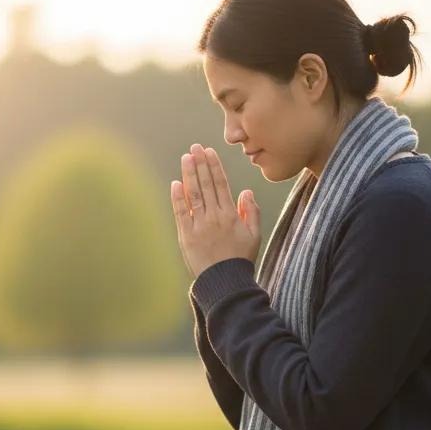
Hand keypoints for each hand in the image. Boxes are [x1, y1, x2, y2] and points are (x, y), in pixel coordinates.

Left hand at [171, 143, 261, 278]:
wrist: (225, 282)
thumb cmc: (240, 259)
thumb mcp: (254, 235)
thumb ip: (252, 212)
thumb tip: (246, 192)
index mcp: (231, 215)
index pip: (221, 184)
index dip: (214, 166)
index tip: (209, 152)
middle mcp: (214, 216)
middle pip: (206, 184)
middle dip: (200, 164)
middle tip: (195, 147)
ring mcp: (199, 225)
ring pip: (194, 194)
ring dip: (189, 174)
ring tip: (186, 158)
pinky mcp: (186, 236)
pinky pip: (181, 212)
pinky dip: (178, 197)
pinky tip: (176, 184)